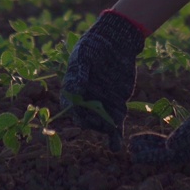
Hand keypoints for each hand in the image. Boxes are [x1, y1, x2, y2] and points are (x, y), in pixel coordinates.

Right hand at [60, 12, 145, 150]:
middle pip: (86, 119)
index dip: (76, 112)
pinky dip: (115, 136)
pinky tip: (115, 146)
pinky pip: (115, 124)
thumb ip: (79, 73)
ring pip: (101, 123)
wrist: (115, 43)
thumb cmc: (94, 47)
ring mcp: (102, 105)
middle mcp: (85, 102)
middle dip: (93, 121)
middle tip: (102, 120)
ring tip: (111, 129)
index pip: (71, 107)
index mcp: (72, 91)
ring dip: (105, 128)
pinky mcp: (117, 106)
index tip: (82, 113)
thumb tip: (75, 90)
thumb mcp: (84, 56)